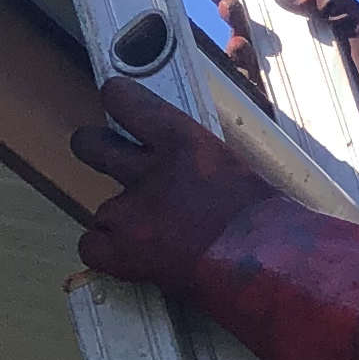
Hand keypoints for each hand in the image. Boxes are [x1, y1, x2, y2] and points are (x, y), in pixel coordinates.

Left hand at [70, 68, 262, 287]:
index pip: (125, 100)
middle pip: (91, 145)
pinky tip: (129, 259)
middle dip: (92, 147)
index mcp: (181, 139)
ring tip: (147, 236)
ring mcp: (130, 212)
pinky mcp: (123, 251)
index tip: (116, 98)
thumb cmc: (268, 221)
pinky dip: (106, 254)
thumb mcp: (236, 172)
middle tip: (101, 152)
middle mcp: (147, 171)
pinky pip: (92, 248)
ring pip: (101, 210)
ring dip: (118, 220)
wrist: (264, 261)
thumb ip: (204, 167)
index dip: (118, 100)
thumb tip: (199, 180)